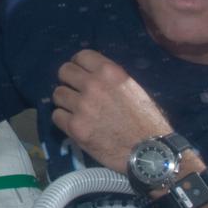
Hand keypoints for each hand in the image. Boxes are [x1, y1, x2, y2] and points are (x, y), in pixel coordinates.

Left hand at [51, 50, 172, 171]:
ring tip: (75, 109)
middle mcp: (92, 85)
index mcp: (109, 72)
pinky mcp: (75, 127)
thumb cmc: (147, 120)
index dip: (78, 64)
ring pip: (57, 94)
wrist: (150, 152)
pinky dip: (64, 119)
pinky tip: (75, 124)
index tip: (80, 73)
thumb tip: (90, 75)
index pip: (81, 56)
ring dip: (65, 101)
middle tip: (75, 91)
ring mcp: (82, 106)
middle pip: (63, 72)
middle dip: (68, 80)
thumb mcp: (132, 88)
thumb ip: (110, 79)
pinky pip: (56, 116)